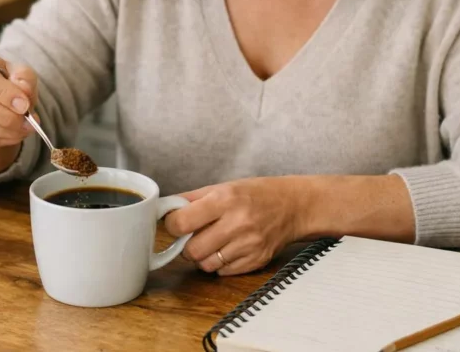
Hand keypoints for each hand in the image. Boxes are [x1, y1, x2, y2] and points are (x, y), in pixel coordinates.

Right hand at [0, 51, 37, 150]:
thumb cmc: (5, 83)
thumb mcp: (19, 73)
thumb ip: (25, 79)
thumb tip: (23, 96)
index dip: (4, 91)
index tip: (23, 104)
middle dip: (7, 116)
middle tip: (28, 121)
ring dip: (7, 131)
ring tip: (25, 128)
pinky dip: (1, 141)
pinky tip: (14, 135)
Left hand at [164, 178, 302, 275]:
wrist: (295, 206)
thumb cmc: (257, 194)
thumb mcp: (223, 187)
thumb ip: (192, 199)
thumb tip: (165, 210)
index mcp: (225, 199)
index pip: (182, 223)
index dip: (173, 225)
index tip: (176, 223)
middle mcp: (237, 223)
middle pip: (192, 250)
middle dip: (187, 246)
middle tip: (194, 236)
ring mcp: (248, 245)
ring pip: (206, 265)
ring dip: (203, 257)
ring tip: (212, 243)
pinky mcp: (256, 261)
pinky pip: (223, 272)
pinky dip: (220, 264)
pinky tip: (229, 249)